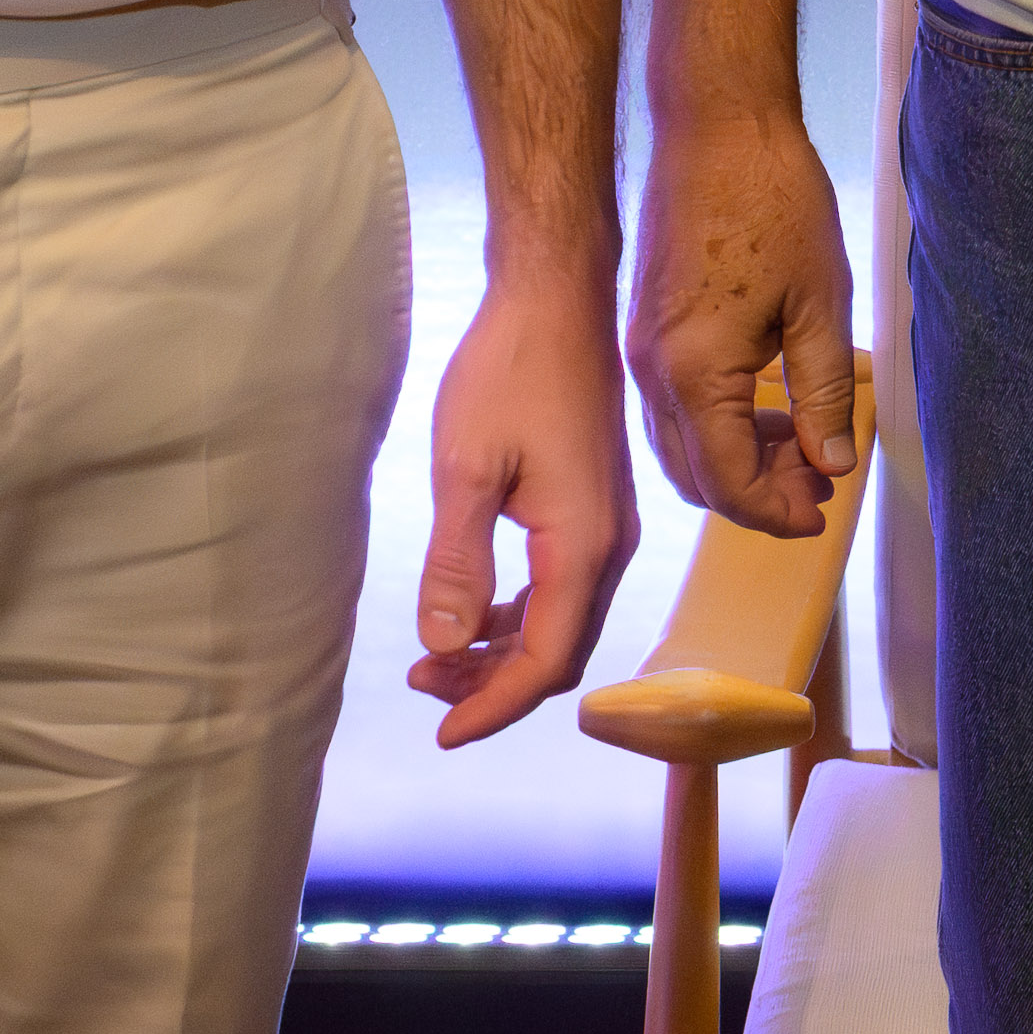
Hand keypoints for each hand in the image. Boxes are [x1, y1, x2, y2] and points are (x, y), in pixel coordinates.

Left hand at [412, 270, 640, 743]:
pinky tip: (474, 611)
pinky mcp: (595, 507)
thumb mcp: (465, 467)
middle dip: (494, 686)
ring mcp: (607, 526)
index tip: (441, 734)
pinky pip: (562, 588)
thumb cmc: (510, 371)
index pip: (544, 661)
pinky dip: (518, 614)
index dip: (493, 707)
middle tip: (422, 689)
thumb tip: (444, 646)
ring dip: (503, 652)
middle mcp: (609, 546)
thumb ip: (458, 562)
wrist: (557, 299)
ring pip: (562, 622)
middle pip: (560, 652)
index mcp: (583, 545)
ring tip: (436, 658)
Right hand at [630, 102, 862, 536]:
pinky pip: (674, 406)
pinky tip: (768, 406)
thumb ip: (823, 394)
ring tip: (804, 447)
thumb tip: (831, 465)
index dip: (776, 511)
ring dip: (738, 461)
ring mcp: (642, 349)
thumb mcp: (820, 304)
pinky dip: (718, 425)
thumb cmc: (774, 201)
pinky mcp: (646, 328)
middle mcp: (653, 371)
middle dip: (758, 494)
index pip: (727, 481)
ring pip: (681, 444)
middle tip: (820, 487)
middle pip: (696, 475)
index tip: (822, 513)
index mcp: (694, 371)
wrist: (716, 126)